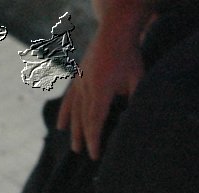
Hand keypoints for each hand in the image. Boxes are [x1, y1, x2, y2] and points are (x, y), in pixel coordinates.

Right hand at [55, 31, 142, 158]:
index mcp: (101, 88)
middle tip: (85, 155)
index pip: (96, 119)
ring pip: (75, 110)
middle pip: (83, 117)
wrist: (114, 32)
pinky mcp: (78, 77)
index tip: (94, 154)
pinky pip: (69, 99)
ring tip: (75, 147)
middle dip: (84, 137)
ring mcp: (80, 81)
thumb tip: (135, 121)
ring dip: (74, 130)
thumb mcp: (137, 78)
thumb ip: (135, 98)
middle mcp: (86, 86)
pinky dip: (65, 113)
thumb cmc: (129, 56)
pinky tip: (61, 126)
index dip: (94, 138)